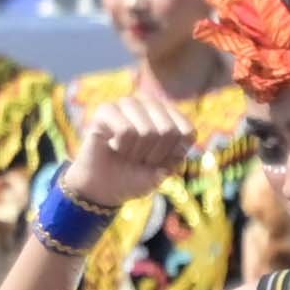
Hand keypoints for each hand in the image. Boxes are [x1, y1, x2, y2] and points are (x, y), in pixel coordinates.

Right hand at [63, 86, 196, 215]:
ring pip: (147, 131)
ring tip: (127, 154)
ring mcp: (129, 105)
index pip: (188, 132)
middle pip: (168, 131)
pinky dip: (122, 147)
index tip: (160, 162)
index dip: (174, 155)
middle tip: (140, 160)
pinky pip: (125, 130)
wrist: (101, 185)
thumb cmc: (134, 177)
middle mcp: (152, 106)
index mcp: (172, 117)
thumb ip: (168, 169)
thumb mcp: (159, 177)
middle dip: (154, 156)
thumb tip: (165, 169)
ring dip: (137, 153)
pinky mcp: (106, 109)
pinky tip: (113, 147)